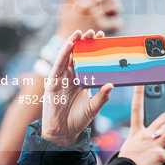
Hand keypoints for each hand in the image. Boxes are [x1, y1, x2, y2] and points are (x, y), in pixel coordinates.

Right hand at [41, 30, 113, 146]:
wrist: (63, 132)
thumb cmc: (77, 119)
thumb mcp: (93, 107)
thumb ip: (102, 97)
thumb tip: (111, 85)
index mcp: (82, 80)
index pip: (88, 61)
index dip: (94, 49)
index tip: (103, 38)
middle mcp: (71, 76)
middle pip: (77, 55)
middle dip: (84, 43)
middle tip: (93, 32)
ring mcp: (61, 78)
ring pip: (67, 57)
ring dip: (73, 43)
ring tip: (80, 33)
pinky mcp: (53, 82)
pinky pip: (58, 65)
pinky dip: (63, 54)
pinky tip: (69, 44)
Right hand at [56, 0, 121, 39]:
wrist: (65, 39)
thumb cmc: (66, 20)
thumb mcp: (66, 3)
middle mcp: (89, 5)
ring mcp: (96, 16)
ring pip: (115, 7)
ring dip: (116, 7)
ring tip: (113, 9)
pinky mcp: (101, 27)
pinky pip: (117, 21)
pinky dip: (117, 22)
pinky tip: (113, 21)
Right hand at [119, 74, 164, 164]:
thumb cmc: (127, 161)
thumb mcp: (130, 145)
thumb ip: (140, 137)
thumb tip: (149, 134)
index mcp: (136, 131)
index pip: (136, 108)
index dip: (138, 94)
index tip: (141, 81)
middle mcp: (145, 135)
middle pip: (163, 118)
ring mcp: (153, 144)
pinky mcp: (160, 155)